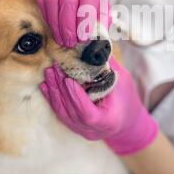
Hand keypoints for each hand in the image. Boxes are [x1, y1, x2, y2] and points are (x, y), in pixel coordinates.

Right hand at [29, 0, 109, 47]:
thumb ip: (102, 5)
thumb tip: (103, 30)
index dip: (86, 18)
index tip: (84, 36)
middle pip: (68, 0)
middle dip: (68, 25)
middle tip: (70, 42)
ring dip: (55, 23)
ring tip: (60, 38)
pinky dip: (46, 13)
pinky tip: (52, 24)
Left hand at [40, 58, 158, 155]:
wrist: (127, 122)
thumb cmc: (127, 100)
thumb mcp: (123, 81)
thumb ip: (108, 66)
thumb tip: (95, 43)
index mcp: (107, 121)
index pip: (87, 113)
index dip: (76, 97)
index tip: (68, 80)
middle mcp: (91, 130)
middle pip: (71, 111)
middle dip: (61, 89)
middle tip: (55, 68)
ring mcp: (81, 130)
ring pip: (63, 112)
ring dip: (54, 91)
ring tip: (49, 72)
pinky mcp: (74, 126)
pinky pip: (60, 113)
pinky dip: (52, 98)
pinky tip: (46, 85)